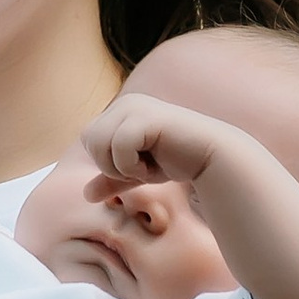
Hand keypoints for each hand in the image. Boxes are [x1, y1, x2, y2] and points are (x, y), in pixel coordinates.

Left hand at [79, 90, 223, 188]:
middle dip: (111, 164)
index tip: (137, 165)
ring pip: (98, 143)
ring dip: (121, 166)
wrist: (212, 158)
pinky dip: (133, 166)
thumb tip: (86, 195)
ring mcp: (134, 107)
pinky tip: (156, 162)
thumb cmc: (176, 161)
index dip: (108, 161)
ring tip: (147, 164)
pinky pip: (119, 147)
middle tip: (141, 167)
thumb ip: (112, 180)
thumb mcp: (138, 172)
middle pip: (89, 140)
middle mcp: (124, 103)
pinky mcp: (145, 118)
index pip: (88, 139)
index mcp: (119, 110)